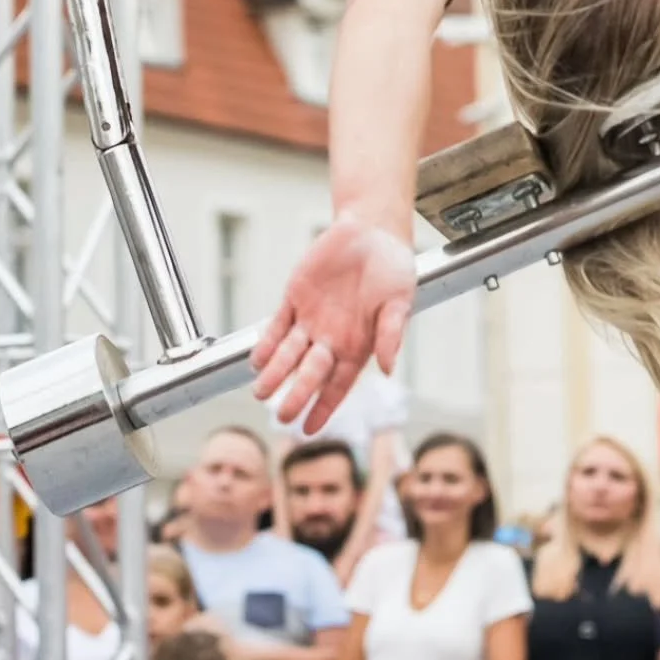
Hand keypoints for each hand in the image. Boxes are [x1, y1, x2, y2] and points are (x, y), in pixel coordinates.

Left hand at [252, 212, 416, 430]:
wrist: (373, 229)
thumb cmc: (393, 267)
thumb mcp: (400, 301)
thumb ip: (392, 335)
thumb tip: (389, 369)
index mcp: (357, 345)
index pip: (338, 385)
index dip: (324, 407)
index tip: (309, 429)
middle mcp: (331, 338)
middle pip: (309, 374)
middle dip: (296, 396)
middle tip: (283, 417)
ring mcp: (311, 319)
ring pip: (288, 354)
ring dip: (275, 374)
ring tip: (261, 393)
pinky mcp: (296, 297)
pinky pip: (277, 325)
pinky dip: (267, 342)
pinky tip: (259, 359)